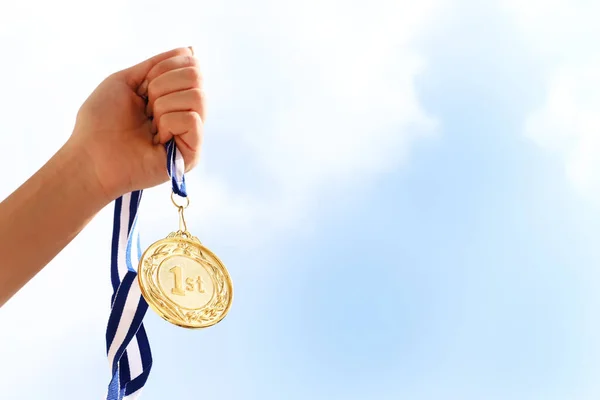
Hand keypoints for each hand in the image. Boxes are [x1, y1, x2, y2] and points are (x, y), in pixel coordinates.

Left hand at [68, 46, 204, 200]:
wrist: (91, 157)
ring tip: (149, 124)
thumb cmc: (100, 122)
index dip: (164, 69)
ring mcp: (191, 134)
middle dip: (162, 85)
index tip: (142, 87)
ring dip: (164, 105)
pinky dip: (168, 123)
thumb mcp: (125, 80)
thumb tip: (190, 50)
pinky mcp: (192, 154)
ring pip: (197, 96)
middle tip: (145, 107)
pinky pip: (192, 119)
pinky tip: (157, 139)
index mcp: (173, 97)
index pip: (190, 65)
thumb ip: (157, 65)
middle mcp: (186, 113)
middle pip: (196, 76)